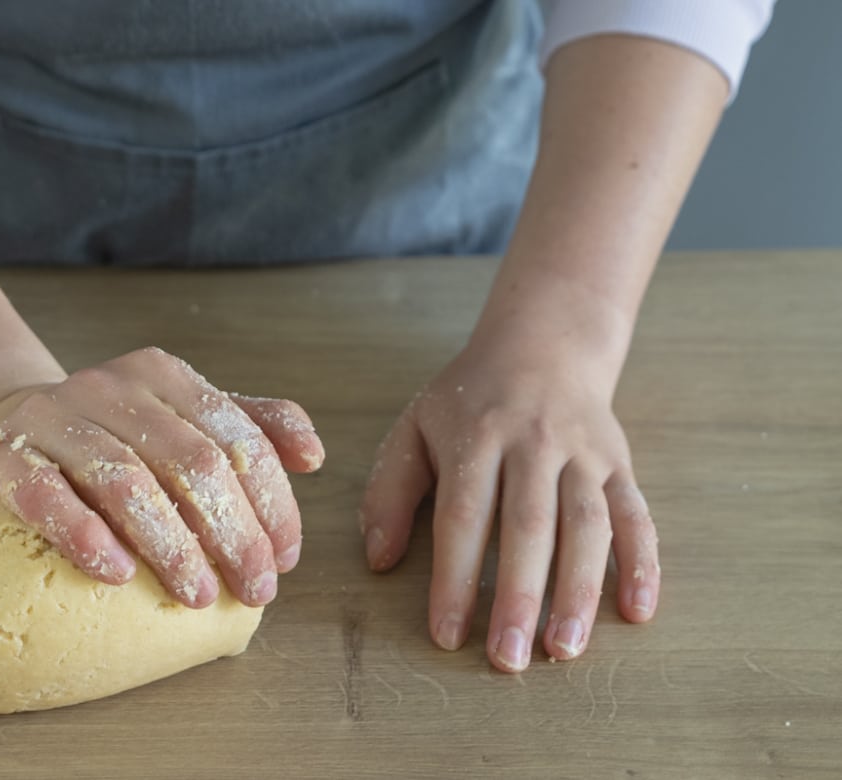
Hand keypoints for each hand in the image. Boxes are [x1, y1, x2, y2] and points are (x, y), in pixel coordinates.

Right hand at [0, 347, 324, 608]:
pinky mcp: (4, 456)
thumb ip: (249, 428)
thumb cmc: (108, 436)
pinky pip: (46, 496)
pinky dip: (84, 536)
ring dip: (170, 545)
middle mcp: (110, 387)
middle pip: (190, 462)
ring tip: (197, 595)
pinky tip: (117, 575)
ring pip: (125, 481)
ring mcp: (53, 417)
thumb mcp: (179, 419)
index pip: (235, 437)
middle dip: (232, 534)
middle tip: (253, 589)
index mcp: (163, 375)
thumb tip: (314, 455)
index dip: (271, 502)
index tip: (284, 559)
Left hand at [360, 332, 658, 671]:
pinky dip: (642, 562)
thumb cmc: (469, 402)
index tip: (447, 635)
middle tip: (508, 660)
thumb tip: (377, 559)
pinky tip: (637, 610)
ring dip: (579, 590)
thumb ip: (390, 490)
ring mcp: (583, 453)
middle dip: (519, 597)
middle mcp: (533, 443)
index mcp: (476, 436)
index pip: (463, 516)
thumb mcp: (415, 428)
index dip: (455, 578)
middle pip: (529, 526)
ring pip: (587, 525)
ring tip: (565, 650)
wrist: (543, 344)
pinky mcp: (619, 463)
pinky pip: (636, 514)